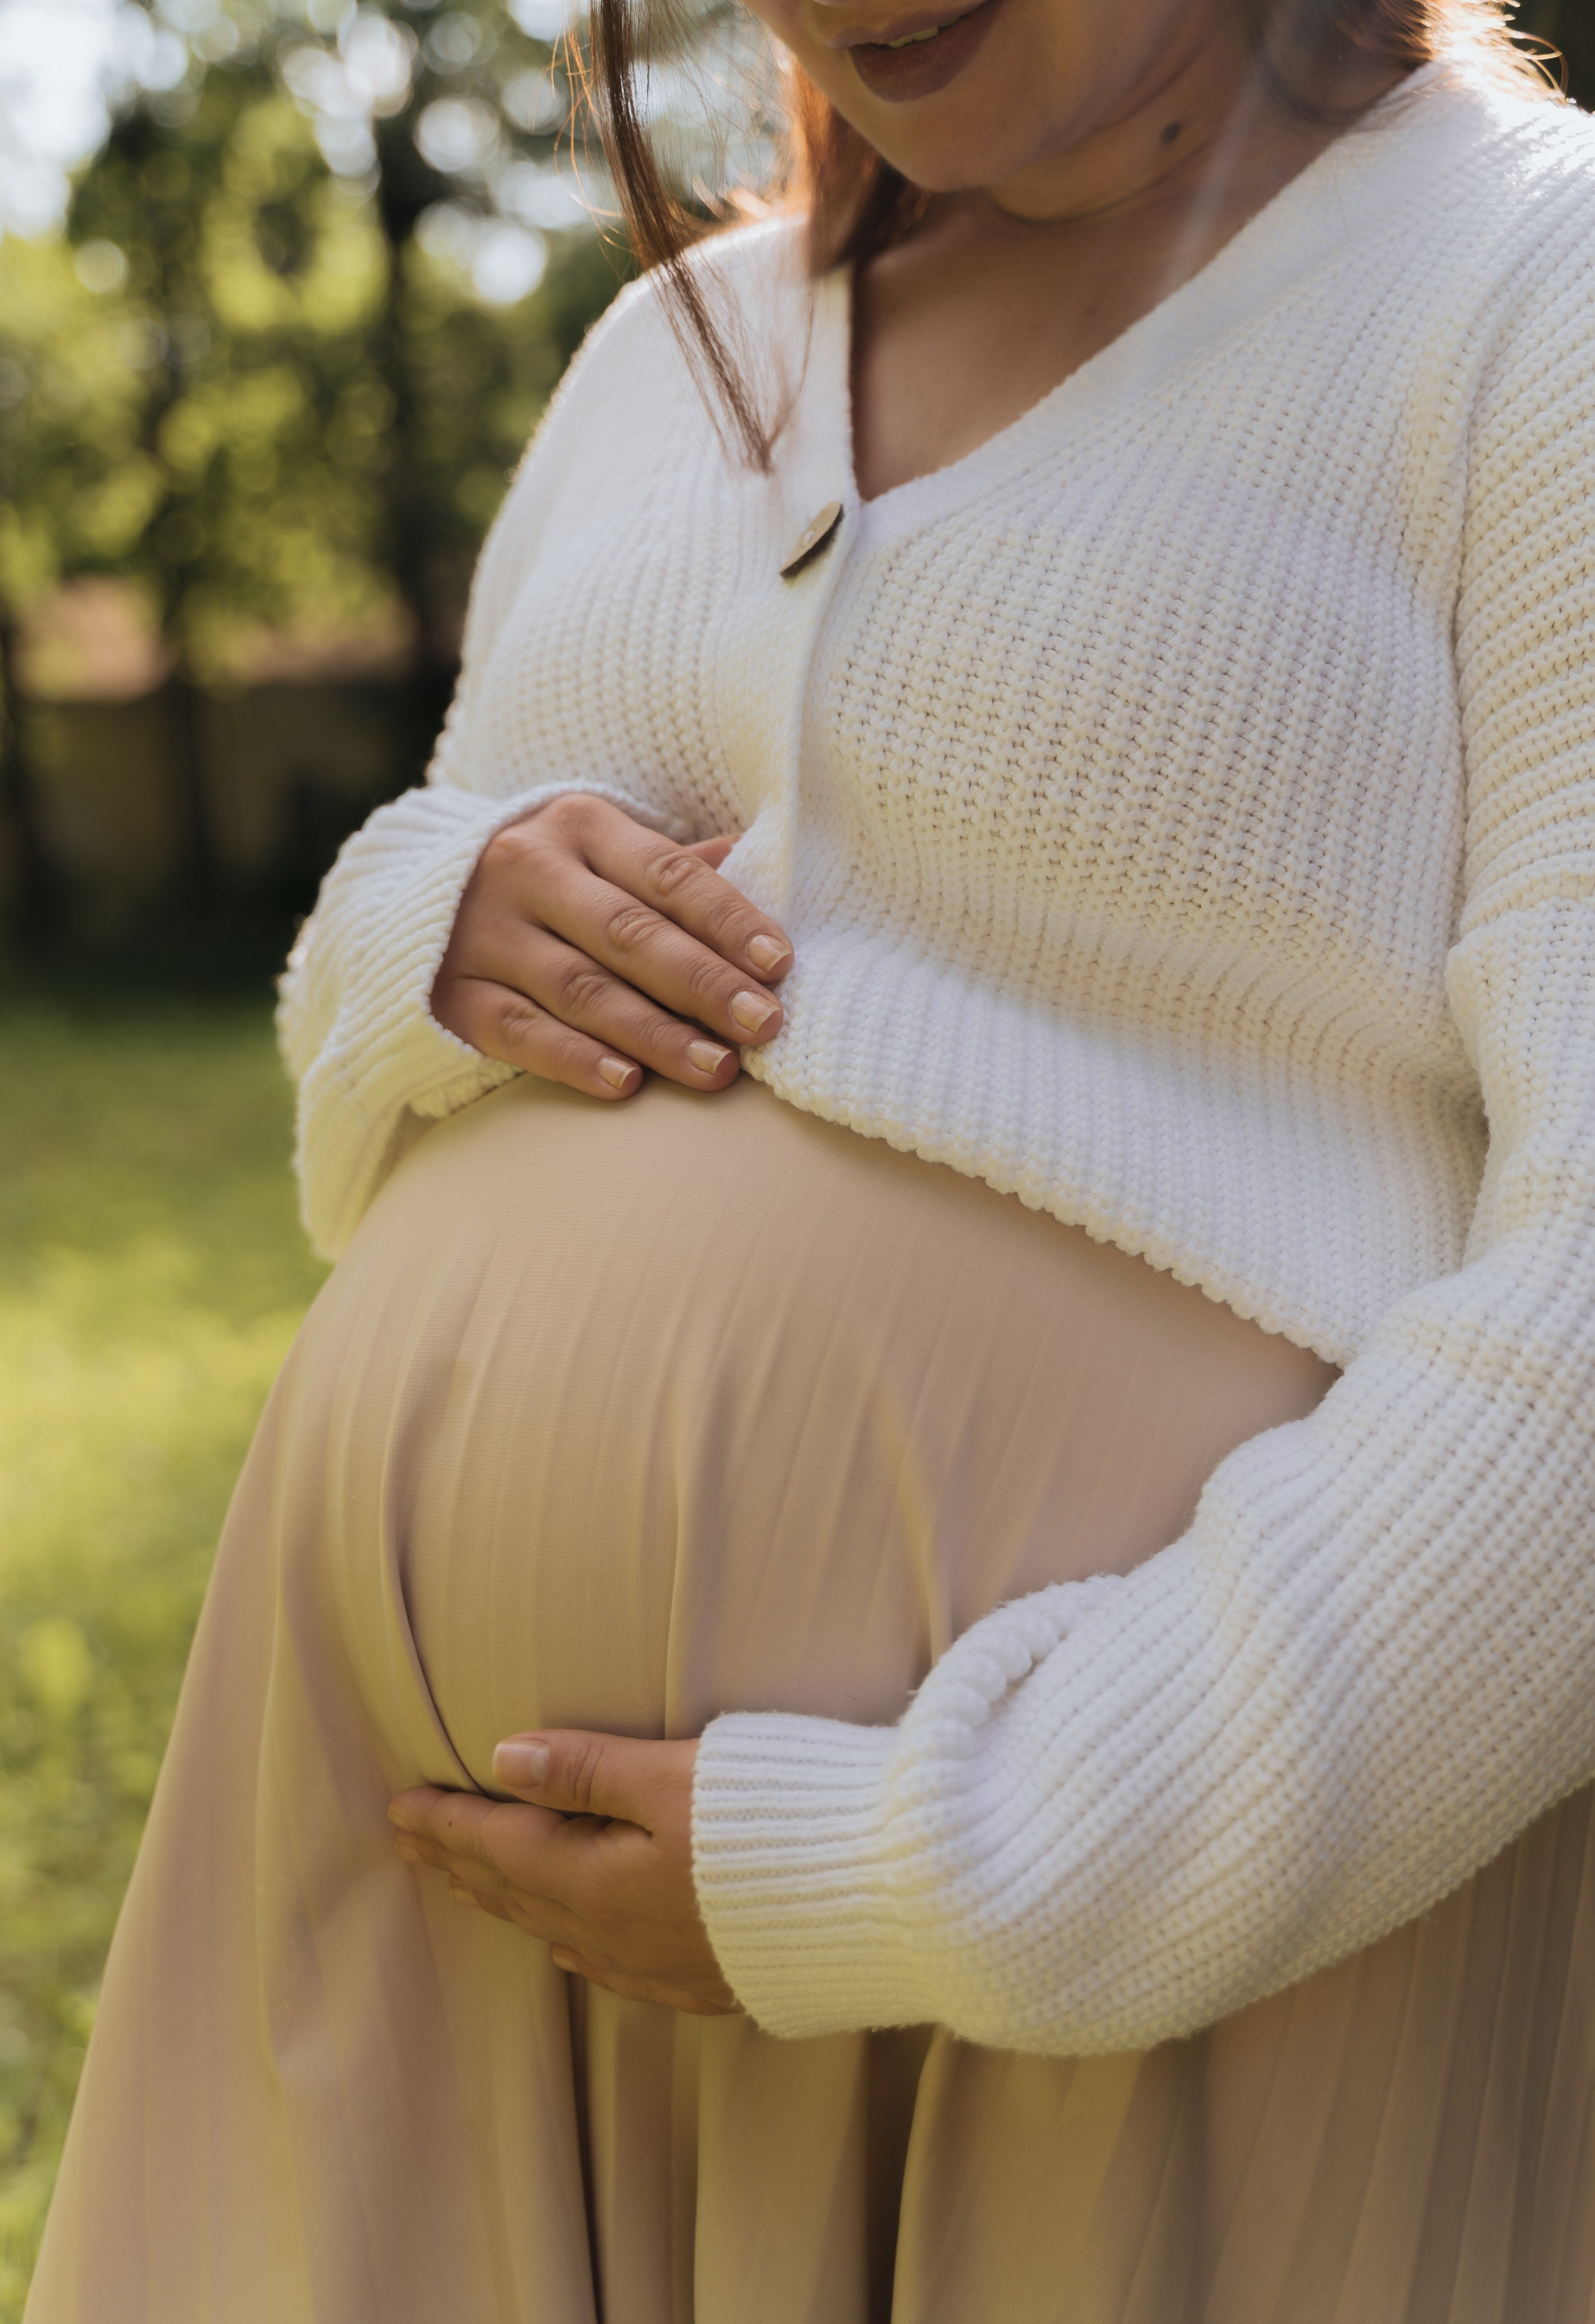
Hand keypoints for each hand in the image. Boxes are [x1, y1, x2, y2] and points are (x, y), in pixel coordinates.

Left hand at [389, 1729, 738, 2015]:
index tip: (397, 1809)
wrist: (876, 1897)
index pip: (500, 1846)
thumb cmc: (773, 1820)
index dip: (447, 1824)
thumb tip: (501, 1761)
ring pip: (558, 1929)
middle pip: (520, 1891)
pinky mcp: (705, 1978)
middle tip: (413, 1842)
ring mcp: (661, 1962)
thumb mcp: (673, 1776)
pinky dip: (570, 1942)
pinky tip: (567, 1946)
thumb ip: (586, 1769)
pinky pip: (608, 1964)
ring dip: (508, 1900)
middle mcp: (617, 1932)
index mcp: (598, 1879)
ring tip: (471, 1884)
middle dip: (462, 1862)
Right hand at [431, 794, 792, 1101]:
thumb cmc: (551, 880)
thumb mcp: (604, 851)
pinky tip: (625, 1083)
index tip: (779, 965)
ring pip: (581, 989)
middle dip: (703, 983)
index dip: (727, 919)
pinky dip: (574, 1058)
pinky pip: (520, 1031)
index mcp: (579, 825)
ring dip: (654, 1033)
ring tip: (717, 1069)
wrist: (414, 899)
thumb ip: (676, 869)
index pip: (666, 874)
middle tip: (763, 1025)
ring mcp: (484, 934)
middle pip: (628, 934)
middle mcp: (526, 871)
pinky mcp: (453, 994)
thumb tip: (757, 867)